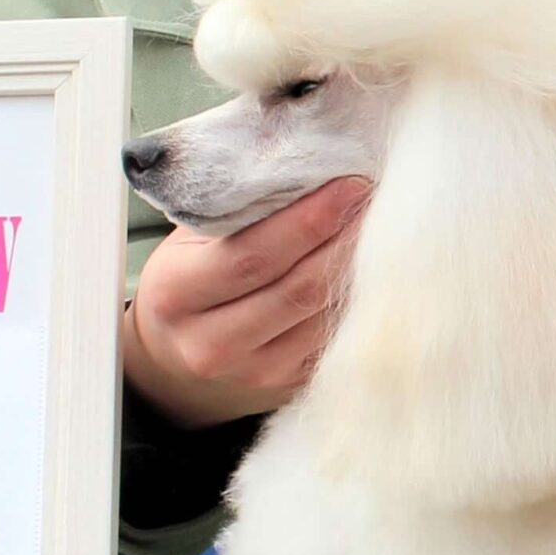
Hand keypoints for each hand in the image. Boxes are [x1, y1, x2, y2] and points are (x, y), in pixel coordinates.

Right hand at [122, 177, 371, 428]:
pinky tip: (370, 266)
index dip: (308, 221)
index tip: (349, 185)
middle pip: (297, 288)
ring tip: (381, 225)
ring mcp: (252, 371)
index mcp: (177, 294)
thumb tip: (308, 170)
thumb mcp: (189, 239)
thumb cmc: (188, 277)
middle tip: (378, 199)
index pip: (252, 256)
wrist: (174, 352)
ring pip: (321, 315)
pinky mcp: (285, 384)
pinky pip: (332, 338)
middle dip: (344, 239)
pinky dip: (355, 299)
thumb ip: (235, 210)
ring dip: (358, 269)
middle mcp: (211, 343)